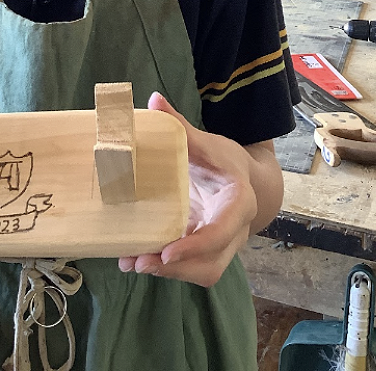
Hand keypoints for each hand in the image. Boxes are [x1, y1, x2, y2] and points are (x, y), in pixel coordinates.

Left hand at [118, 93, 257, 287]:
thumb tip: (153, 100)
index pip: (222, 230)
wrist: (243, 177)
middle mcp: (235, 231)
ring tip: (132, 263)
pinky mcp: (208, 252)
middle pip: (212, 262)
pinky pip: (192, 269)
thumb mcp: (206, 142)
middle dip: (177, 269)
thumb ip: (180, 126)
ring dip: (169, 275)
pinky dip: (166, 270)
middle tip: (140, 262)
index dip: (197, 245)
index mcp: (238, 201)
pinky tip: (136, 260)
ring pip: (204, 272)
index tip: (167, 252)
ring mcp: (223, 246)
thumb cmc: (223, 160)